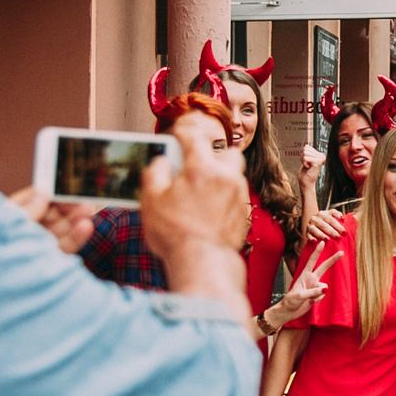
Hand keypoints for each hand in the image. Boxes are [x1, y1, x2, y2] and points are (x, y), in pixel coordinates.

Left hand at [7, 186, 96, 254]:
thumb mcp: (11, 223)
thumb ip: (29, 208)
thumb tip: (43, 193)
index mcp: (6, 219)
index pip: (30, 200)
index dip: (48, 193)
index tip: (65, 188)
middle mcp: (21, 233)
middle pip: (48, 215)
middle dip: (66, 207)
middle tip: (82, 200)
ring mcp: (34, 249)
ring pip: (58, 231)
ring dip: (74, 220)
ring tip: (88, 211)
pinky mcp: (46, 263)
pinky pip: (63, 248)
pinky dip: (76, 237)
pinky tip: (85, 227)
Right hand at [140, 141, 248, 293]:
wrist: (203, 262)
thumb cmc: (176, 233)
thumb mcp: (151, 199)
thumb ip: (155, 172)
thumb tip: (162, 162)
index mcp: (201, 168)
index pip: (195, 137)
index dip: (184, 133)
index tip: (178, 136)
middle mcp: (226, 177)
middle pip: (228, 153)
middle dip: (214, 156)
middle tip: (195, 168)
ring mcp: (238, 196)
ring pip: (234, 176)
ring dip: (220, 178)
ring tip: (200, 193)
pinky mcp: (244, 215)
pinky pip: (235, 197)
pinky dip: (224, 199)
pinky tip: (209, 211)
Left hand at [268, 241, 342, 329]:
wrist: (289, 311)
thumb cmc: (291, 301)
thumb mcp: (300, 296)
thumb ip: (313, 292)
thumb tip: (326, 289)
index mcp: (304, 276)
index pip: (312, 261)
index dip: (317, 252)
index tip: (322, 242)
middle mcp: (311, 279)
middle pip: (323, 267)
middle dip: (332, 260)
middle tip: (341, 252)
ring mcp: (314, 287)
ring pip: (324, 287)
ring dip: (318, 295)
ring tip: (308, 300)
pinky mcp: (317, 294)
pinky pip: (323, 295)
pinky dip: (318, 300)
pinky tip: (310, 302)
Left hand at [300, 144, 324, 185]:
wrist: (306, 182)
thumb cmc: (305, 172)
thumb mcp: (306, 159)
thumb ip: (307, 151)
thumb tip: (306, 146)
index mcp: (319, 154)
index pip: (307, 147)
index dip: (303, 155)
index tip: (307, 162)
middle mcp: (322, 155)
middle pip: (305, 149)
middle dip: (303, 157)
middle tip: (307, 164)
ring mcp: (320, 158)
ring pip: (305, 153)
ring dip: (303, 160)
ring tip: (308, 166)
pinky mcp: (318, 162)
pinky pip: (305, 158)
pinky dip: (304, 163)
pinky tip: (308, 167)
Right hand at [304, 208, 350, 243]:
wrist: (314, 223)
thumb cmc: (327, 222)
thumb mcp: (333, 216)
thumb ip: (340, 216)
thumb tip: (351, 217)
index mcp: (324, 213)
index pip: (332, 219)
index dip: (338, 225)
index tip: (345, 232)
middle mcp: (316, 217)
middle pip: (325, 224)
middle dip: (333, 231)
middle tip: (339, 237)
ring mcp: (310, 224)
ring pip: (316, 229)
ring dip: (322, 234)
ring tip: (328, 239)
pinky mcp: (306, 231)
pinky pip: (308, 235)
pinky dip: (311, 238)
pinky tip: (315, 241)